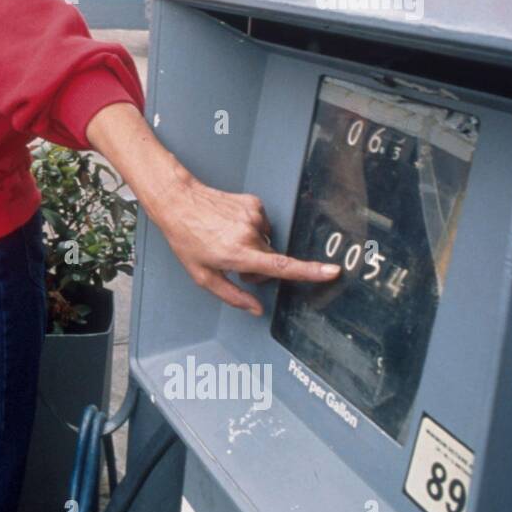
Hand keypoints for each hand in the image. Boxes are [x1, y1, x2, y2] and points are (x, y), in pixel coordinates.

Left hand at [154, 178, 339, 316]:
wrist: (178, 201)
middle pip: (272, 260)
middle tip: (233, 263)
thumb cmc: (187, 238)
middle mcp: (250, 234)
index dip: (310, 271)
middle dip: (258, 267)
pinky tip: (230, 227)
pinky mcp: (254, 203)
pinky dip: (250, 229)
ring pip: (266, 242)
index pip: (282, 267)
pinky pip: (262, 225)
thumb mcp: (203, 275)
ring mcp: (254, 216)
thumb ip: (233, 296)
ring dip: (253, 247)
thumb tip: (257, 309)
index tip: (333, 271)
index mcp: (239, 254)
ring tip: (227, 241)